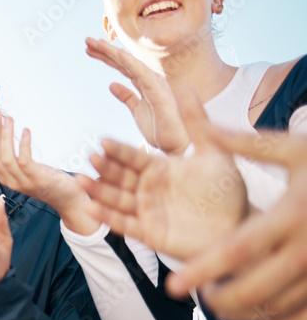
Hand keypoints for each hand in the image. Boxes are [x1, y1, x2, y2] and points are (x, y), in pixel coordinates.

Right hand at [0, 111, 96, 234]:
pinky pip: (24, 160)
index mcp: (4, 177)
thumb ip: (14, 158)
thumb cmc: (47, 179)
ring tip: (9, 118)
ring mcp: (22, 181)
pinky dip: (23, 144)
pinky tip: (26, 130)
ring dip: (5, 135)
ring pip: (5, 157)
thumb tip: (4, 136)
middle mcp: (9, 181)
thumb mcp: (25, 170)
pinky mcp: (36, 179)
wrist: (67, 198)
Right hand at [78, 92, 247, 260]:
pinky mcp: (148, 233)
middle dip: (105, 168)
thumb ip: (198, 123)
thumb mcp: (214, 153)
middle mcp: (149, 188)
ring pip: (116, 198)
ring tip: (80, 181)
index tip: (103, 140)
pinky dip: (107, 217)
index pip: (134, 157)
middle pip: (121, 176)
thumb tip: (187, 87)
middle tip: (90, 157)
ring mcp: (146, 210)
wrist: (238, 226)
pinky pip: (124, 224)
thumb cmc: (228, 191)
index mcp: (160, 168)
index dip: (119, 150)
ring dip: (98, 190)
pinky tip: (91, 208)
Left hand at [86, 38, 189, 153]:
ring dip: (113, 52)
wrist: (178, 148)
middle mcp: (151, 81)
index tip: (89, 50)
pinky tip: (116, 53)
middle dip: (106, 50)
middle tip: (86, 41)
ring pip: (131, 63)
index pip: (123, 67)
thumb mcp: (138, 113)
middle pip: (125, 62)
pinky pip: (142, 74)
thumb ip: (127, 98)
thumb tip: (112, 84)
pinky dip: (129, 62)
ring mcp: (156, 85)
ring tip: (94, 43)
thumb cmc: (161, 131)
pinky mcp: (159, 94)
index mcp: (146, 85)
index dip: (107, 57)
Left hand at [168, 128, 306, 319]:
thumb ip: (252, 144)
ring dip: (243, 312)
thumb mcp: (299, 150)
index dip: (201, 270)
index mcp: (291, 215)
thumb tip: (209, 127)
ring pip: (275, 311)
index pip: (236, 251)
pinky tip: (260, 310)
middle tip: (201, 297)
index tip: (171, 287)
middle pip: (252, 291)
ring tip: (224, 302)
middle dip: (218, 300)